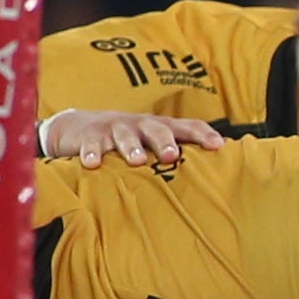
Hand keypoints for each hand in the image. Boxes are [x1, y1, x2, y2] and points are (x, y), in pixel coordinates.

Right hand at [42, 109, 224, 166]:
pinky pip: (91, 143)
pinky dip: (91, 153)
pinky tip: (93, 164)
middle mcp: (141, 125)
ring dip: (132, 147)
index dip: (203, 134)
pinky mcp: (90, 135)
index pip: (187, 126)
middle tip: (172, 155)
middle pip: (158, 129)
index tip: (218, 145)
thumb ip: (177, 154)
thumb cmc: (129, 140)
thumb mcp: (152, 143)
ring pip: (125, 135)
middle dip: (166, 142)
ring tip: (137, 161)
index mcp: (161, 128)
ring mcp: (115, 128)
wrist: (79, 126)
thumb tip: (216, 174)